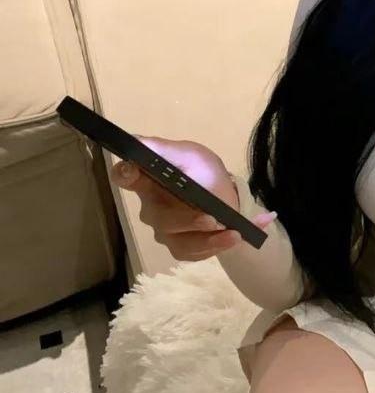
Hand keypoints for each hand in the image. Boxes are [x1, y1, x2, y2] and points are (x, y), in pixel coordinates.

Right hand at [110, 137, 276, 260]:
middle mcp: (151, 208)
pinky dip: (215, 246)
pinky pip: (192, 252)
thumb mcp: (192, 156)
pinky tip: (233, 238)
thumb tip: (137, 140)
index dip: (124, 174)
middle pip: (159, 217)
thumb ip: (167, 150)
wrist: (228, 200)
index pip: (125, 176)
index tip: (131, 171)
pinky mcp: (180, 248)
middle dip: (186, 219)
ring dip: (206, 238)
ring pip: (177, 239)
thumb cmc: (204, 174)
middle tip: (213, 219)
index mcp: (150, 180)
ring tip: (232, 233)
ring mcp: (164, 231)